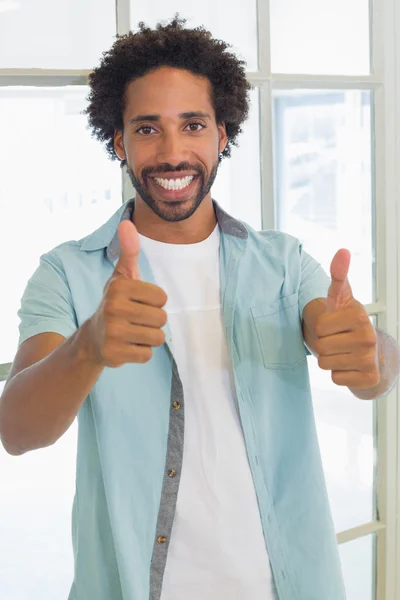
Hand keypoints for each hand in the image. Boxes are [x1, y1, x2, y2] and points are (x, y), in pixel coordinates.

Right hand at [87, 220, 167, 367]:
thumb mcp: (121, 277)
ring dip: (148, 337)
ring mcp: (113, 333)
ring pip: (157, 338)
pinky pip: (147, 354)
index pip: (162, 298)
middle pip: (161, 319)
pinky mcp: (114, 354)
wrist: (92, 339)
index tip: (138, 303)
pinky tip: (127, 346)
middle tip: (135, 320)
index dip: (155, 302)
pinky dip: (140, 352)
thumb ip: (129, 251)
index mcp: (118, 287)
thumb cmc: (115, 304)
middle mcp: (113, 308)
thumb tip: (127, 223)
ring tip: (132, 332)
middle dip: (153, 321)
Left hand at [315, 249, 381, 389]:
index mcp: (360, 315)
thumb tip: (342, 251)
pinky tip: (349, 366)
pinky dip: (339, 374)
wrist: (372, 354)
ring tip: (342, 352)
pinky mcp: (369, 378)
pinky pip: (336, 378)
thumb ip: (339, 276)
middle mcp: (368, 337)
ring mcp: (370, 359)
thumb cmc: (348, 323)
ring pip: (326, 364)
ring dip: (330, 360)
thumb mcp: (341, 298)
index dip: (321, 327)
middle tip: (338, 341)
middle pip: (321, 347)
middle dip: (324, 345)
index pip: (319, 327)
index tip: (334, 325)